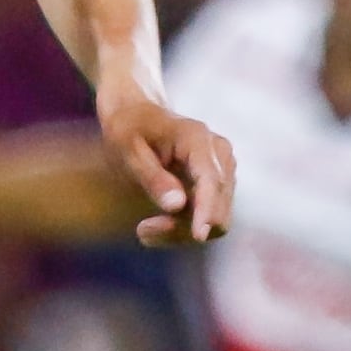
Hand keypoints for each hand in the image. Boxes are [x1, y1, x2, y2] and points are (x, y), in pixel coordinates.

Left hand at [99, 90, 233, 245]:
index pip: (211, 181)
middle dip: (184, 228)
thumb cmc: (127, 129)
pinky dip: (185, 227)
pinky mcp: (219, 183)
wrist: (136, 113)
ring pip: (216, 218)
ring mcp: (223, 168)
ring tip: (143, 229)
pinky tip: (155, 223)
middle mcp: (219, 153)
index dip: (207, 210)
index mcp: (197, 139)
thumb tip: (177, 206)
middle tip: (142, 232)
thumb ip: (152, 177)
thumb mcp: (127, 150)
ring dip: (182, 231)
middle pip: (217, 207)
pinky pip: (210, 217)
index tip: (198, 236)